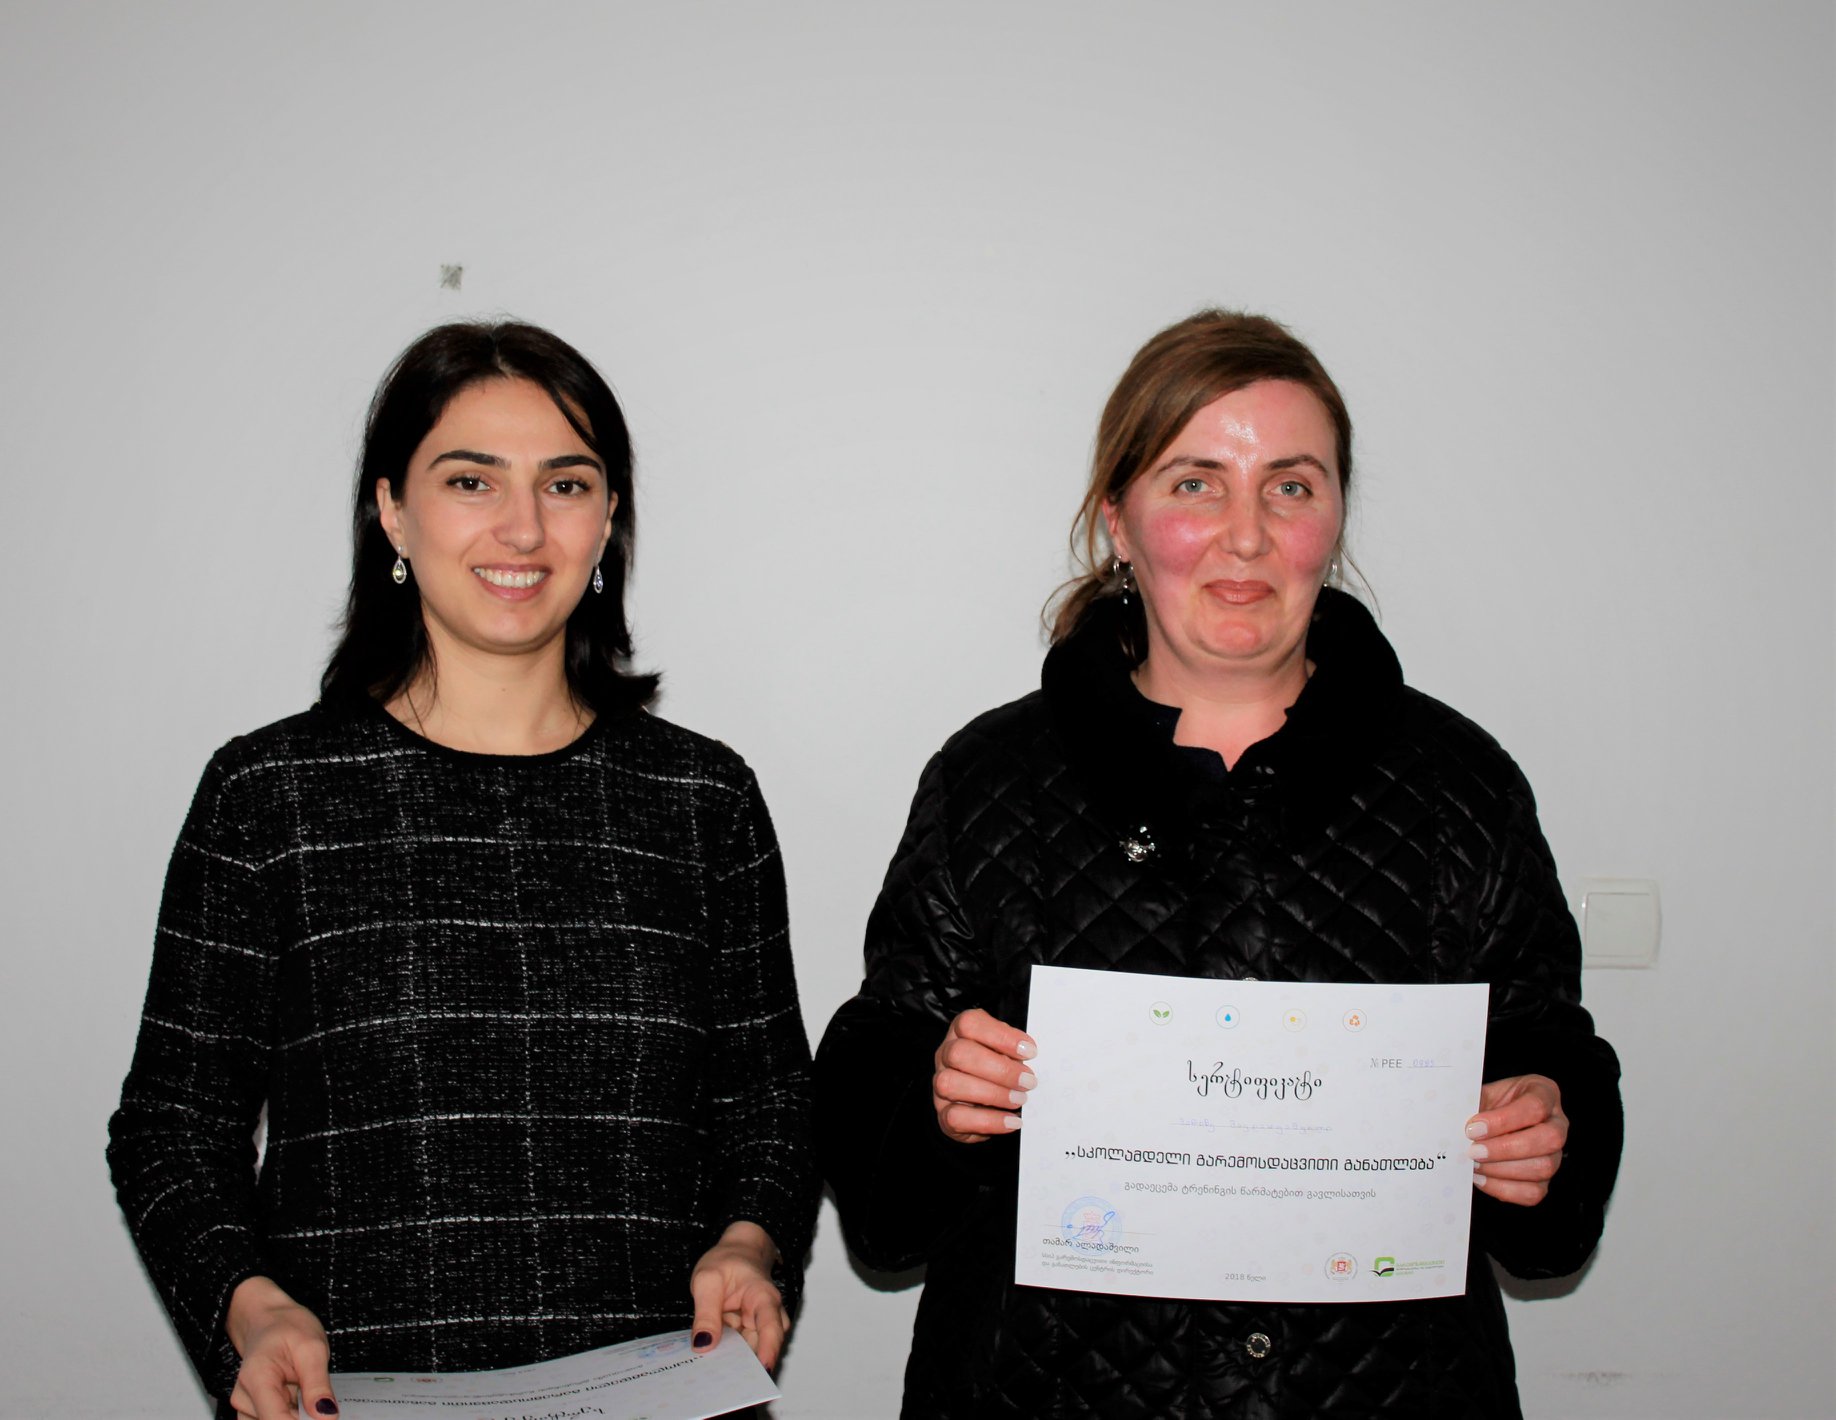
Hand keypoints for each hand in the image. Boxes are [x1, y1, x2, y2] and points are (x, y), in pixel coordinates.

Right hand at [225, 1275, 336, 1418]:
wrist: (268, 1320)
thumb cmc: (287, 1327)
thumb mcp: (312, 1347)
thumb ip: (317, 1384)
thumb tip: (327, 1416)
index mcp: (257, 1379)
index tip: (328, 1417)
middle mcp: (244, 1398)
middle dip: (305, 1418)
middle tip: (322, 1398)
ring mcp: (246, 1406)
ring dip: (299, 1416)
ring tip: (308, 1389)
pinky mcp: (252, 1411)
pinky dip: (293, 1415)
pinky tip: (302, 1400)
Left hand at [688, 1221, 789, 1371]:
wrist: (736, 1253)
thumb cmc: (727, 1261)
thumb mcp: (708, 1279)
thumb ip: (706, 1312)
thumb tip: (704, 1345)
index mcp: (764, 1297)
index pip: (771, 1327)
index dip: (768, 1350)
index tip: (761, 1370)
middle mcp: (767, 1316)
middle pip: (760, 1347)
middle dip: (742, 1364)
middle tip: (719, 1379)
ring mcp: (757, 1327)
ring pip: (748, 1353)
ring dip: (731, 1362)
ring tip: (710, 1375)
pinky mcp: (746, 1334)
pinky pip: (738, 1350)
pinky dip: (725, 1356)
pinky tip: (709, 1364)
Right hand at [932, 1008, 1036, 1143]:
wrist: (980, 1106)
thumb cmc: (998, 1071)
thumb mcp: (1007, 1052)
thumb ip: (1014, 1051)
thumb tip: (1030, 1058)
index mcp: (961, 1033)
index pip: (970, 1023)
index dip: (1000, 1036)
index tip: (1029, 1051)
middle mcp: (945, 1055)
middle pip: (959, 1053)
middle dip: (999, 1069)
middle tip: (1027, 1082)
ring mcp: (940, 1085)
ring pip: (950, 1084)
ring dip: (992, 1094)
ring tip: (1019, 1100)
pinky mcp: (943, 1115)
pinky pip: (956, 1118)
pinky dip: (988, 1121)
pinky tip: (1010, 1120)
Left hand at [1467, 1074, 1567, 1206]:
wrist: (1492, 1118)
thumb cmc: (1491, 1102)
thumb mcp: (1484, 1093)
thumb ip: (1473, 1103)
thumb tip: (1452, 1120)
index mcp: (1544, 1093)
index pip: (1535, 1107)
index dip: (1503, 1120)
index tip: (1473, 1128)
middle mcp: (1558, 1123)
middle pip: (1548, 1139)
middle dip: (1506, 1148)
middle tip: (1473, 1151)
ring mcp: (1555, 1154)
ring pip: (1543, 1167)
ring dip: (1502, 1169)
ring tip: (1474, 1165)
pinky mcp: (1545, 1179)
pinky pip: (1533, 1192)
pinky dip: (1504, 1188)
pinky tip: (1481, 1178)